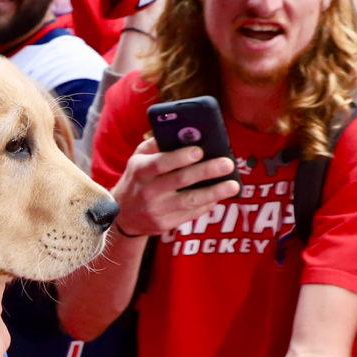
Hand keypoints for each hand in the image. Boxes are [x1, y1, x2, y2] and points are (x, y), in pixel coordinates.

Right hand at [111, 137, 239, 238]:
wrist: (123, 216)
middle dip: (206, 171)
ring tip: (233, 185)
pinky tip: (219, 196)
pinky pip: (191, 214)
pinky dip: (207, 204)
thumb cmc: (137, 179)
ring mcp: (156, 210)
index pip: (160, 163)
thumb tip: (182, 132)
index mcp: (140, 171)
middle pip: (181, 180)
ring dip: (214, 192)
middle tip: (227, 164)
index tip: (200, 151)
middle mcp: (147, 191)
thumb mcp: (138, 159)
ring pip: (190, 201)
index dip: (180, 157)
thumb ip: (156, 144)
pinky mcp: (164, 225)